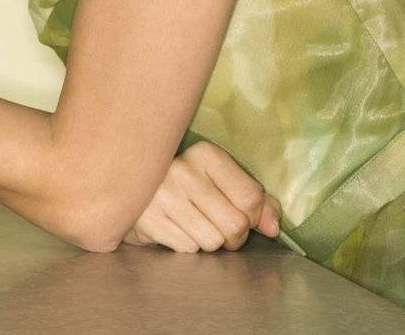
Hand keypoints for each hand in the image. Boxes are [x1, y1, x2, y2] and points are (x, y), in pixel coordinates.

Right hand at [122, 140, 281, 251]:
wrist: (131, 190)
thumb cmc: (189, 189)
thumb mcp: (225, 184)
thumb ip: (258, 203)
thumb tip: (273, 229)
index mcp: (206, 154)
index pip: (251, 198)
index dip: (253, 217)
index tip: (240, 214)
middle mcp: (182, 169)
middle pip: (235, 225)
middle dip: (233, 236)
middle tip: (219, 227)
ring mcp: (161, 193)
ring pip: (212, 241)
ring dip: (210, 243)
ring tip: (196, 227)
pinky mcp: (145, 217)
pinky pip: (188, 248)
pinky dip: (187, 245)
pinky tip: (177, 229)